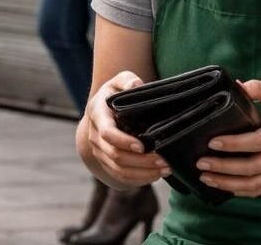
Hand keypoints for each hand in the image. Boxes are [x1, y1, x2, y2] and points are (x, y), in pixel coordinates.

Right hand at [84, 71, 169, 186]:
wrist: (100, 111)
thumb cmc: (114, 94)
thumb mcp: (119, 81)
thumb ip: (127, 80)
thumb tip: (135, 85)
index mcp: (98, 115)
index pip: (108, 134)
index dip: (124, 142)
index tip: (143, 146)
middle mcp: (95, 136)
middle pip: (116, 156)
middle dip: (141, 162)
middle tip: (164, 161)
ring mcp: (99, 151)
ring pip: (118, 170)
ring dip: (143, 173)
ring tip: (165, 170)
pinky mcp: (105, 162)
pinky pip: (120, 177)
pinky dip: (139, 179)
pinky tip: (156, 175)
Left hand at [195, 80, 260, 197]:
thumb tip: (238, 85)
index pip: (259, 141)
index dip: (235, 144)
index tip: (213, 142)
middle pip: (254, 167)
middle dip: (225, 167)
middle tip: (201, 162)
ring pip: (256, 183)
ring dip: (228, 183)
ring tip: (206, 177)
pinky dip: (241, 191)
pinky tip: (223, 186)